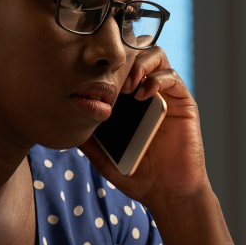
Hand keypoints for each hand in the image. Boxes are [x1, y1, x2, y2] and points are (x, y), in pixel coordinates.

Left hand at [80, 47, 208, 211]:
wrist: (167, 193)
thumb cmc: (137, 176)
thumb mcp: (103, 157)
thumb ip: (87, 139)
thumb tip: (62, 124)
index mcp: (128, 100)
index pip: (118, 65)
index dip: (107, 60)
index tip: (92, 71)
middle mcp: (147, 92)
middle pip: (137, 51)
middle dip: (124, 54)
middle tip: (111, 73)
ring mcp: (166, 96)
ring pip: (156, 56)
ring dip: (140, 63)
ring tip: (128, 84)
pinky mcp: (183, 103)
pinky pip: (172, 77)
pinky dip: (157, 79)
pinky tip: (144, 94)